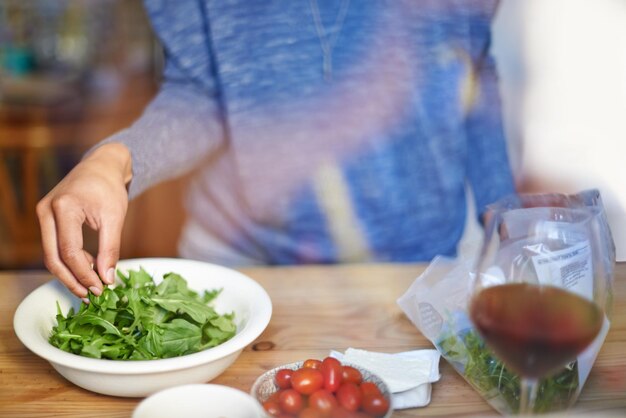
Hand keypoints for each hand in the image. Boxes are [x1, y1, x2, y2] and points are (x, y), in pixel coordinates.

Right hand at [36, 143, 131, 298]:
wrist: (101, 166)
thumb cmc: (109, 188)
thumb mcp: (115, 217)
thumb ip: (110, 248)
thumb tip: (108, 278)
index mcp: (64, 207)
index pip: (70, 251)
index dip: (85, 274)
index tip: (102, 288)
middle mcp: (47, 211)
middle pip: (53, 257)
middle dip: (72, 280)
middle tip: (92, 295)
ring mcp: (43, 214)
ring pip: (51, 255)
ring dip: (70, 273)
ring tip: (91, 286)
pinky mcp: (47, 219)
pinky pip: (54, 247)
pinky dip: (70, 261)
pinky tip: (88, 269)